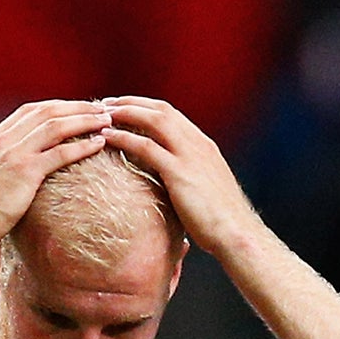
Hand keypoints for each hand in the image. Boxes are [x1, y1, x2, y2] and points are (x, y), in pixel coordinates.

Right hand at [0, 99, 112, 248]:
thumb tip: (23, 167)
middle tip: (102, 108)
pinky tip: (99, 144)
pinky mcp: (25, 171)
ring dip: (85, 120)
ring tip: (107, 121)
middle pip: (46, 111)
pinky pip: (59, 153)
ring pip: (55, 126)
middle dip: (77, 107)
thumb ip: (5, 164)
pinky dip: (82, 146)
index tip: (80, 107)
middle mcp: (4, 139)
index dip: (59, 106)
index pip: (31, 110)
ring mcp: (14, 153)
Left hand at [101, 97, 260, 253]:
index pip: (171, 114)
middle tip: (106, 105)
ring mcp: (190, 156)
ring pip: (153, 120)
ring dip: (124, 113)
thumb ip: (188, 179)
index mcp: (205, 147)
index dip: (145, 107)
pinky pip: (145, 146)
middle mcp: (198, 144)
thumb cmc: (222, 223)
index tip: (124, 108)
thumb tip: (169, 185)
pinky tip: (106, 138)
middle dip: (131, 102)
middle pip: (160, 110)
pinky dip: (123, 138)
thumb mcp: (206, 192)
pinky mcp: (179, 172)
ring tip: (101, 115)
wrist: (238, 235)